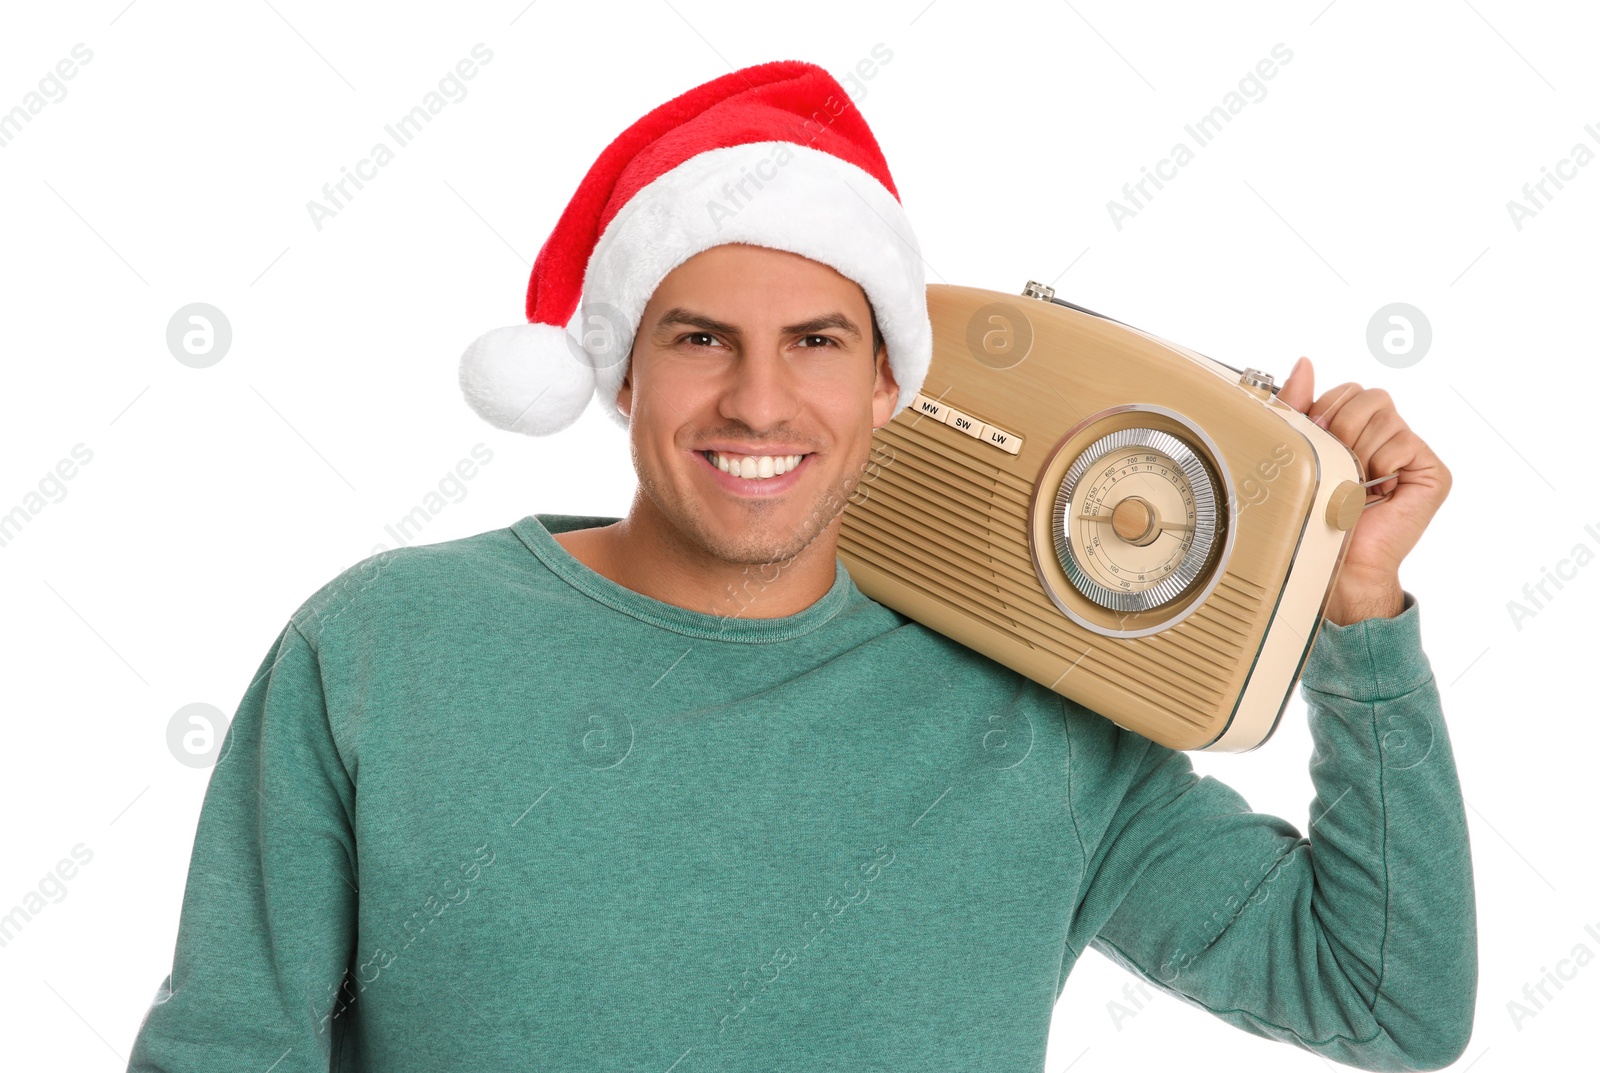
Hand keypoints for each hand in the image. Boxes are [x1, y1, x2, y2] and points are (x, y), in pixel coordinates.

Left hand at [1278, 357, 1451, 624]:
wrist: (1336, 563)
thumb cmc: (1316, 514)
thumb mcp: (1301, 450)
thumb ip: (1300, 405)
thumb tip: (1305, 363)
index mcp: (1359, 430)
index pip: (1349, 390)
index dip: (1327, 410)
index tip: (1317, 440)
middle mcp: (1389, 437)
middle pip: (1369, 394)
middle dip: (1342, 424)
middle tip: (1337, 461)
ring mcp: (1412, 453)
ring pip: (1384, 415)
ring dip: (1359, 448)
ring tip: (1356, 480)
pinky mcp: (1431, 472)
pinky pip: (1403, 442)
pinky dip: (1381, 465)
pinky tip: (1377, 490)